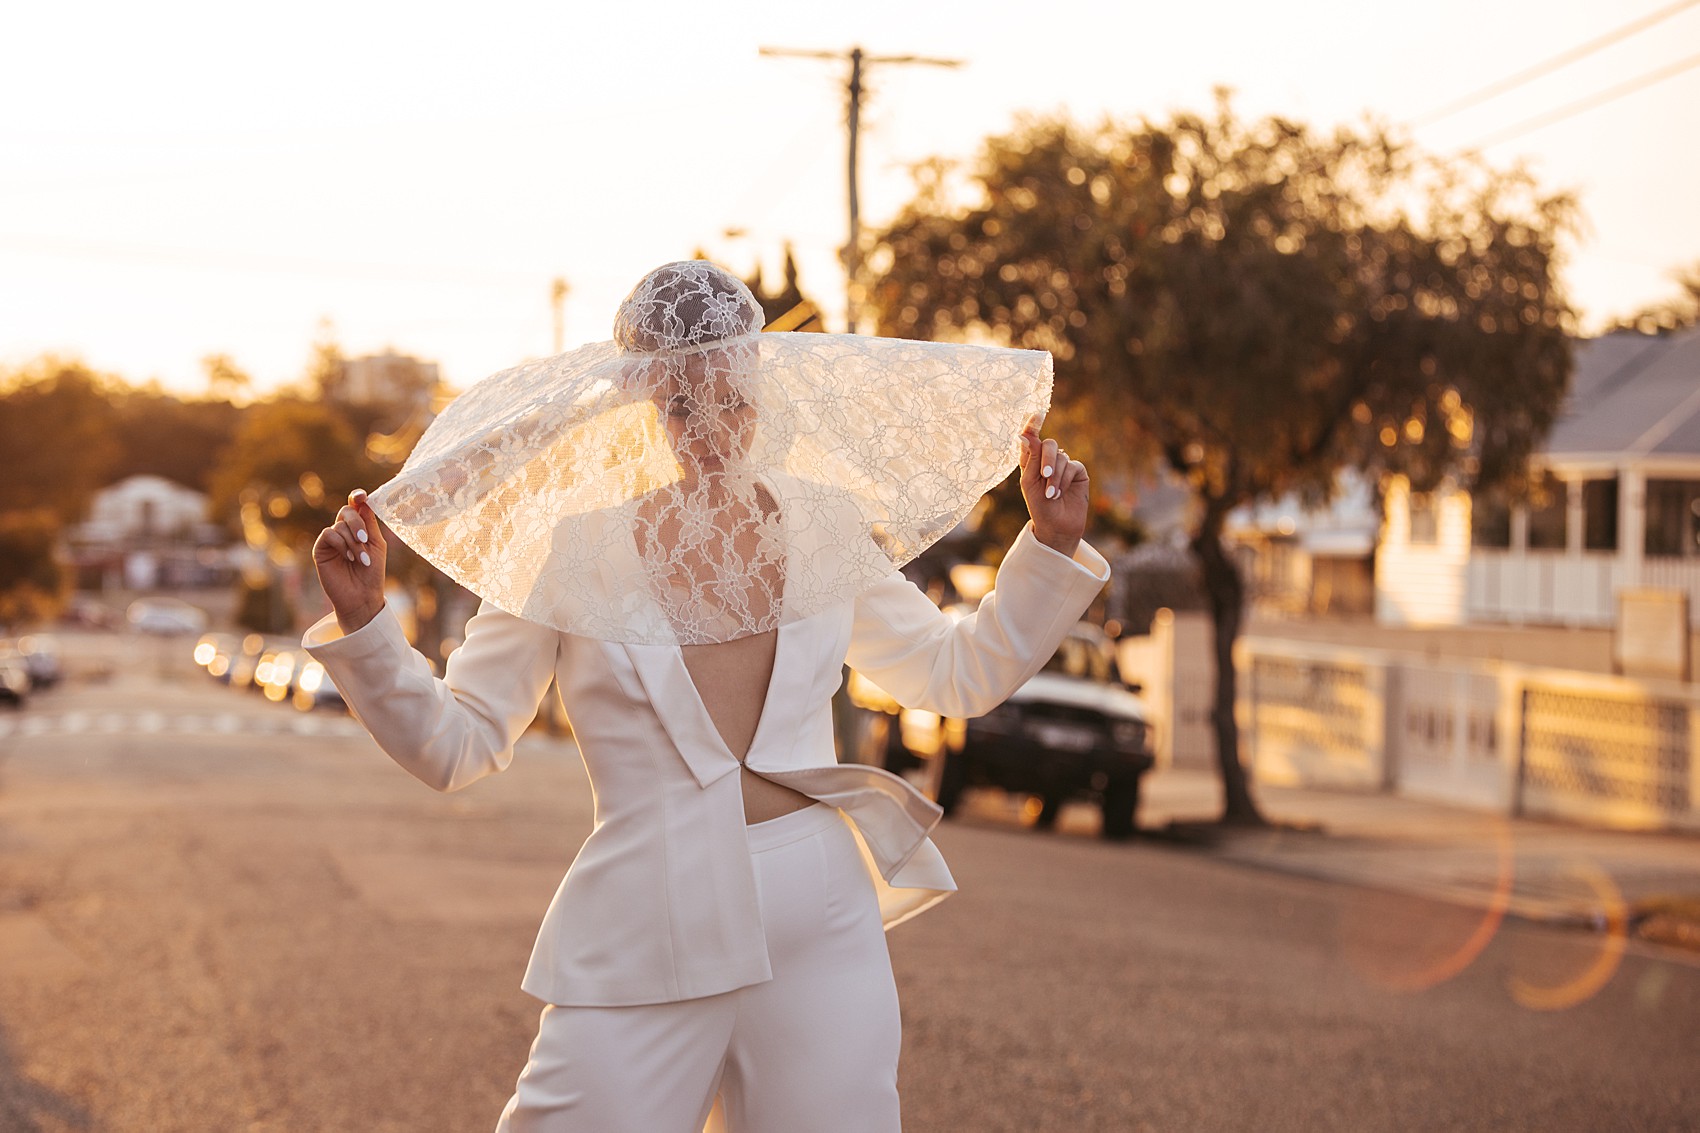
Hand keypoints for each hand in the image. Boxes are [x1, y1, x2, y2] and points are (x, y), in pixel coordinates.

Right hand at [311, 489, 387, 633]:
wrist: (362, 596)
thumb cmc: (372, 572)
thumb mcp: (376, 544)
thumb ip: (370, 523)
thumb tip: (364, 500)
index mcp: (359, 528)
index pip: (356, 506)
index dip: (357, 497)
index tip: (361, 496)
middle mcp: (344, 531)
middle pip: (347, 511)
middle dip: (357, 523)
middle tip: (365, 540)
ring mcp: (331, 540)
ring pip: (339, 524)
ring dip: (353, 541)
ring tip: (360, 559)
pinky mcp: (320, 549)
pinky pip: (328, 534)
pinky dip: (341, 544)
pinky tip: (348, 558)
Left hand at [1018, 413, 1087, 558]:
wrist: (1056, 526)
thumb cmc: (1038, 506)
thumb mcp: (1029, 481)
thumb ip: (1030, 457)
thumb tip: (1023, 434)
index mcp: (1031, 460)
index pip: (1031, 437)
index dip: (1033, 424)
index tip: (1037, 413)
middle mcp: (1047, 460)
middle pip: (1048, 445)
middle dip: (1046, 460)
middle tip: (1044, 476)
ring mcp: (1064, 464)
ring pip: (1061, 457)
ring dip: (1055, 478)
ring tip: (1051, 495)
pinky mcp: (1078, 472)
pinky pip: (1072, 466)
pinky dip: (1064, 480)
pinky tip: (1060, 493)